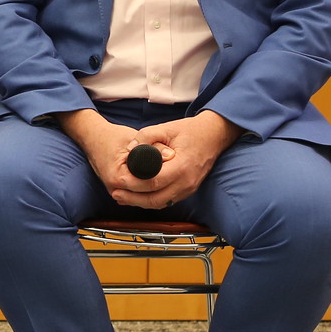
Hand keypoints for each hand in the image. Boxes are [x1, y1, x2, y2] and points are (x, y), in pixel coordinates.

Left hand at [62, 109, 239, 208]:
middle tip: (116, 194)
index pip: (154, 182)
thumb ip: (146, 137)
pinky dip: (152, 201)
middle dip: (133, 199)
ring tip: (123, 197)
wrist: (214, 135)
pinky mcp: (188, 190)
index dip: (134, 184)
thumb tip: (130, 149)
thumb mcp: (167, 128)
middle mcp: (187, 182)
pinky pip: (167, 200)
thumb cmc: (190, 131)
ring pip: (161, 203)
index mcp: (182, 166)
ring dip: (141, 203)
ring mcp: (189, 188)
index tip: (119, 181)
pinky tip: (138, 197)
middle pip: (156, 199)